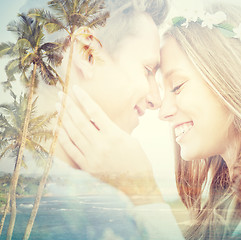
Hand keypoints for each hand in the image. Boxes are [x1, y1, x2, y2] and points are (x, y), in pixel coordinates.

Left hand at [57, 85, 162, 204]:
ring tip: (58, 107)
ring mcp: (92, 157)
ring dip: (64, 119)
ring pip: (73, 134)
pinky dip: (63, 138)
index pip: (95, 112)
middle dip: (69, 106)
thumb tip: (95, 118)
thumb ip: (112, 129)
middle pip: (80, 121)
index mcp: (115, 136)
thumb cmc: (137, 159)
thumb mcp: (128, 139)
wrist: (137, 184)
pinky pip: (71, 150)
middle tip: (61, 95)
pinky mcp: (87, 167)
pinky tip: (58, 128)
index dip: (84, 99)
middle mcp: (101, 145)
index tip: (76, 89)